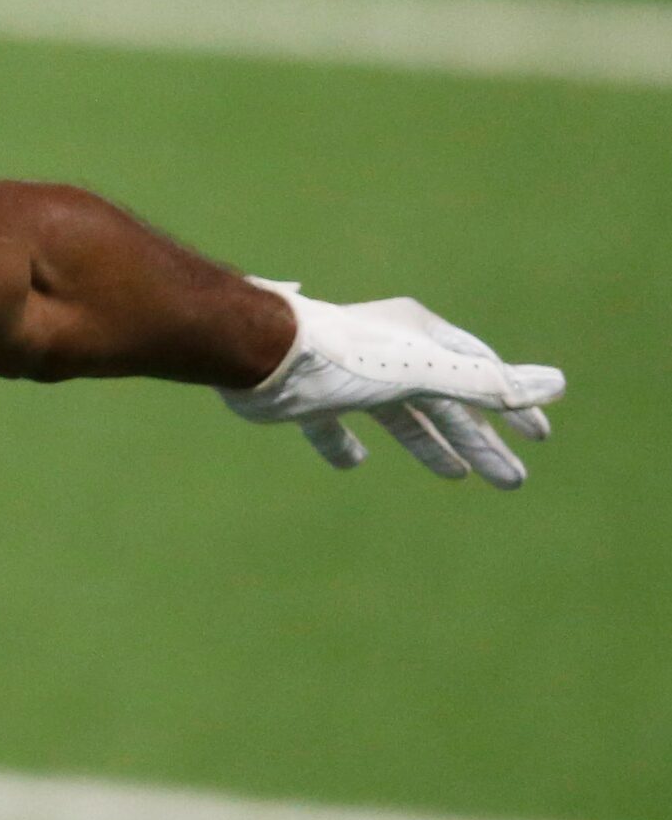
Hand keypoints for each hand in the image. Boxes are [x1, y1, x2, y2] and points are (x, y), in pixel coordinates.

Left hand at [222, 280, 563, 487]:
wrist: (262, 356)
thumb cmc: (347, 357)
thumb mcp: (426, 372)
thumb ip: (486, 383)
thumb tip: (557, 384)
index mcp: (420, 338)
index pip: (481, 372)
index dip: (512, 404)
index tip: (539, 437)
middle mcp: (388, 354)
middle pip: (445, 404)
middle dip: (480, 440)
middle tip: (513, 481)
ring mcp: (348, 378)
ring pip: (399, 418)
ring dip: (430, 445)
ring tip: (458, 477)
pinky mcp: (308, 400)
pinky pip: (332, 427)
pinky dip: (344, 446)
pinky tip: (355, 462)